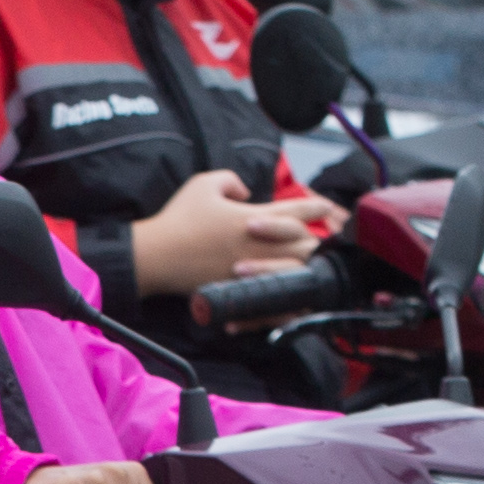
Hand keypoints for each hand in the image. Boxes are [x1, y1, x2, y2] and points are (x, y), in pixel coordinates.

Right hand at [143, 169, 324, 299]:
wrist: (157, 256)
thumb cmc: (179, 218)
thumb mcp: (203, 184)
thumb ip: (231, 179)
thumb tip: (245, 190)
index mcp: (254, 218)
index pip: (296, 211)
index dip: (316, 207)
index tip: (327, 206)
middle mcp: (259, 246)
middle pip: (303, 245)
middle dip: (314, 240)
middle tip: (320, 240)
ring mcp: (251, 271)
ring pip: (293, 273)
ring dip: (304, 268)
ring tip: (311, 267)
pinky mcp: (239, 290)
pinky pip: (272, 299)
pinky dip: (286, 301)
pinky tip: (296, 304)